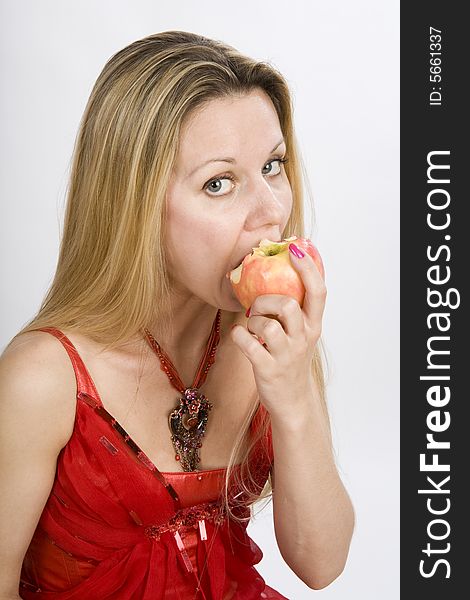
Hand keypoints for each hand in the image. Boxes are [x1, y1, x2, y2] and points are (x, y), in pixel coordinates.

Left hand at [230, 243, 326, 419]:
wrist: (292, 401)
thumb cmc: (291, 359)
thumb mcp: (301, 335)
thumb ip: (294, 310)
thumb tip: (275, 276)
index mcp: (313, 326)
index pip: (318, 291)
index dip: (307, 268)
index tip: (295, 248)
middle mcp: (303, 339)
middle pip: (288, 306)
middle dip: (265, 300)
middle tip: (257, 308)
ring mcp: (287, 355)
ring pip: (267, 325)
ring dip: (252, 321)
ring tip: (251, 328)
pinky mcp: (268, 369)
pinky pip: (248, 344)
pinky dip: (238, 336)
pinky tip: (239, 336)